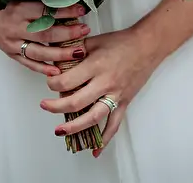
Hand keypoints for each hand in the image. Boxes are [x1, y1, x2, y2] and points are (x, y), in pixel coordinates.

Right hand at [0, 0, 89, 75]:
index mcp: (18, 9)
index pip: (45, 12)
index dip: (65, 11)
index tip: (81, 9)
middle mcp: (14, 28)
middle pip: (45, 34)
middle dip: (68, 34)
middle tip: (85, 31)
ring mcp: (11, 43)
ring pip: (39, 52)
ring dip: (61, 54)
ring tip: (79, 52)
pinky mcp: (9, 53)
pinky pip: (28, 63)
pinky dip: (43, 68)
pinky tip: (57, 71)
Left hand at [39, 27, 164, 155]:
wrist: (148, 46)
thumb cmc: (122, 42)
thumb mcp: (94, 41)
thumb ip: (74, 51)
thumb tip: (56, 60)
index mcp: (95, 65)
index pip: (67, 81)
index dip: (53, 84)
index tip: (50, 82)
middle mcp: (105, 82)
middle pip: (75, 102)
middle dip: (55, 106)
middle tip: (45, 105)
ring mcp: (115, 95)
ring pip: (92, 117)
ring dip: (74, 127)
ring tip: (59, 131)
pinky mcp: (124, 102)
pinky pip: (114, 125)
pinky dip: (105, 139)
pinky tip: (95, 151)